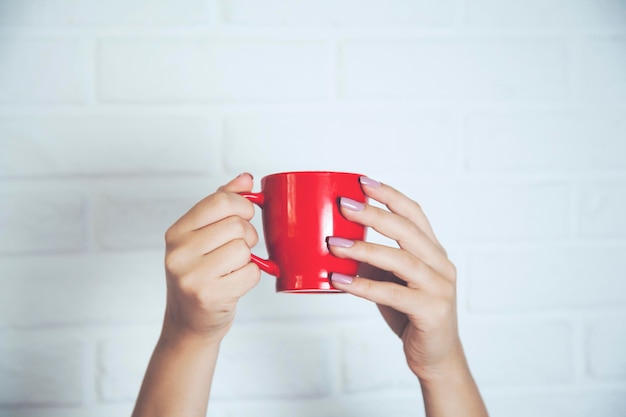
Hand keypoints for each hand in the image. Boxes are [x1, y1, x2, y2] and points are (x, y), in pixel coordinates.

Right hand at [161, 173, 260, 343]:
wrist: (188, 323)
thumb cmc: (200, 274)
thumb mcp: (202, 236)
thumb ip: (222, 203)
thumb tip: (245, 179)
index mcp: (176, 232)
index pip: (220, 201)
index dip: (243, 206)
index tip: (244, 216)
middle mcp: (179, 252)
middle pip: (237, 225)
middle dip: (247, 236)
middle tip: (238, 249)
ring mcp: (192, 276)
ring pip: (245, 249)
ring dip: (248, 259)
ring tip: (232, 268)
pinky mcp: (209, 296)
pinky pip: (251, 273)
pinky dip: (250, 277)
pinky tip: (234, 283)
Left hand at [328, 177, 462, 382]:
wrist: (436, 357)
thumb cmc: (411, 315)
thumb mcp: (393, 281)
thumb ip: (375, 261)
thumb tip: (336, 241)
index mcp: (433, 252)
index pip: (414, 214)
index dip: (389, 195)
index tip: (362, 181)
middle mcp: (441, 264)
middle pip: (406, 230)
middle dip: (373, 213)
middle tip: (343, 204)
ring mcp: (439, 287)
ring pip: (400, 259)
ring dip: (363, 248)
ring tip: (333, 243)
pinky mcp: (431, 310)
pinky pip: (393, 293)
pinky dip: (363, 286)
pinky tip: (339, 280)